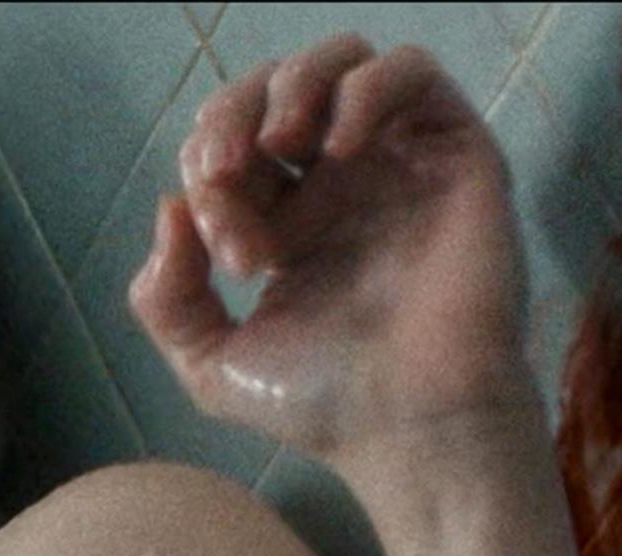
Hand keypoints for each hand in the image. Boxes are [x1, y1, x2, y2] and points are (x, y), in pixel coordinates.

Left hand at [129, 35, 534, 463]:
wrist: (409, 429)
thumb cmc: (323, 405)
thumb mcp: (209, 362)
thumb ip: (165, 296)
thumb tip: (169, 207)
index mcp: (286, 219)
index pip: (230, 144)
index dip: (206, 171)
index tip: (220, 247)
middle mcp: (341, 182)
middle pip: (273, 90)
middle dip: (231, 119)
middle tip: (223, 176)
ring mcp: (398, 164)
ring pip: (343, 61)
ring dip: (292, 83)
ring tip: (278, 141)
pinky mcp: (455, 155)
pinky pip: (412, 71)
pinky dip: (364, 87)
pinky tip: (337, 147)